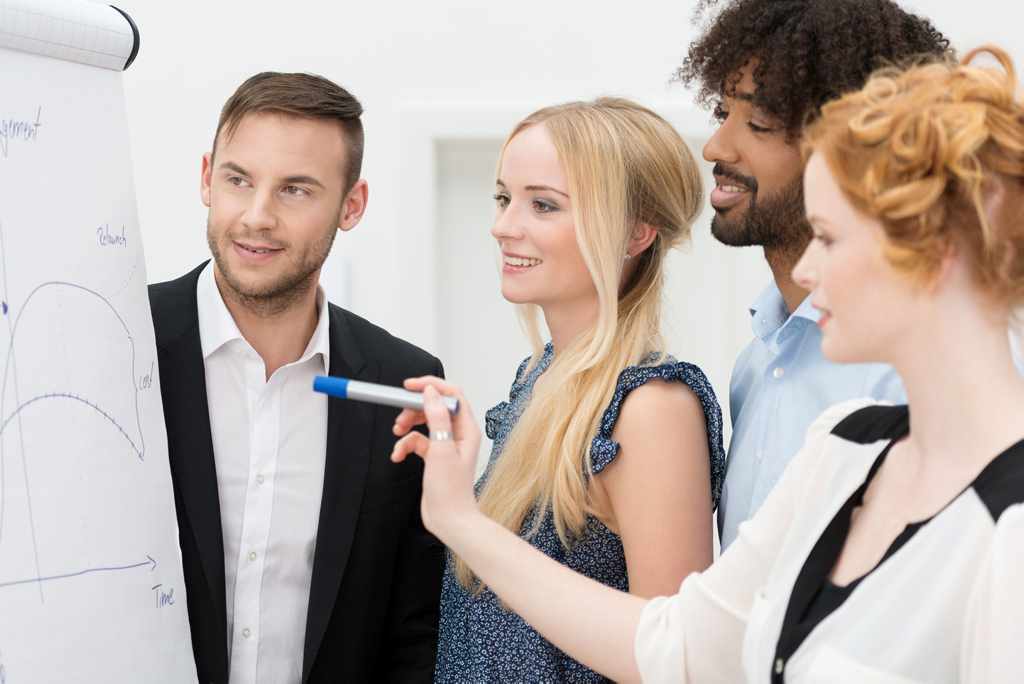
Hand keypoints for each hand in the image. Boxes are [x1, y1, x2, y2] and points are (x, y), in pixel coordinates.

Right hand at [391, 377, 481, 538]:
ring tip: (397, 435)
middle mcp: (458, 434)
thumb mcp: (441, 449)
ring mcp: (446, 445)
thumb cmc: (451, 491)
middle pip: (433, 407)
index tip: (409, 386)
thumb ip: (436, 417)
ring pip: (423, 423)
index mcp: (467, 428)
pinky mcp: (434, 456)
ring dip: (406, 427)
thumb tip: (431, 392)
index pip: (451, 394)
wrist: (449, 520)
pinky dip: (405, 446)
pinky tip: (398, 456)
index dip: (430, 386)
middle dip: (413, 410)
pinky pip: (417, 441)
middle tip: (399, 418)